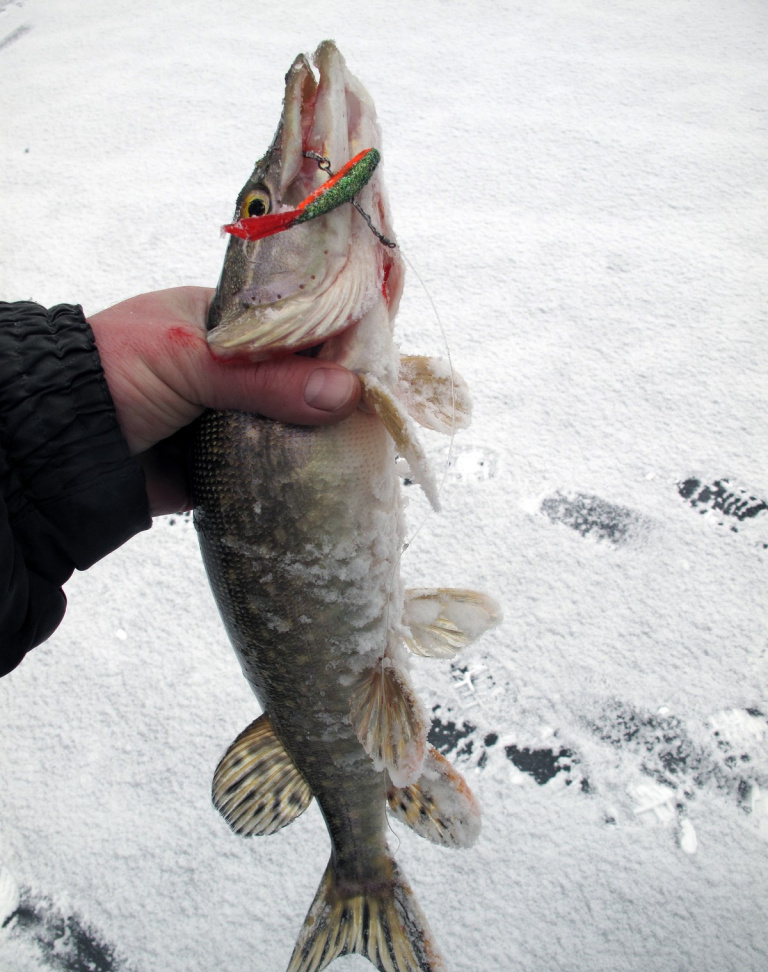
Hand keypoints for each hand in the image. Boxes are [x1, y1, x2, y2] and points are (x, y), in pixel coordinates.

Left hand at [88, 287, 360, 515]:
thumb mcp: (190, 361)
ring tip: (371, 449)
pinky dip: (294, 477)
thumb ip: (265, 379)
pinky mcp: (222, 465)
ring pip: (288, 426)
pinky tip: (335, 480)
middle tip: (382, 413)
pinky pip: (269, 470)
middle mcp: (231, 368)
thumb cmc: (113, 374)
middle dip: (333, 396)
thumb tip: (347, 394)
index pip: (295, 324)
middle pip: (298, 379)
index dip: (336, 340)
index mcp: (224, 322)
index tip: (379, 360)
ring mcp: (228, 418)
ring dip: (318, 439)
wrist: (53, 447)